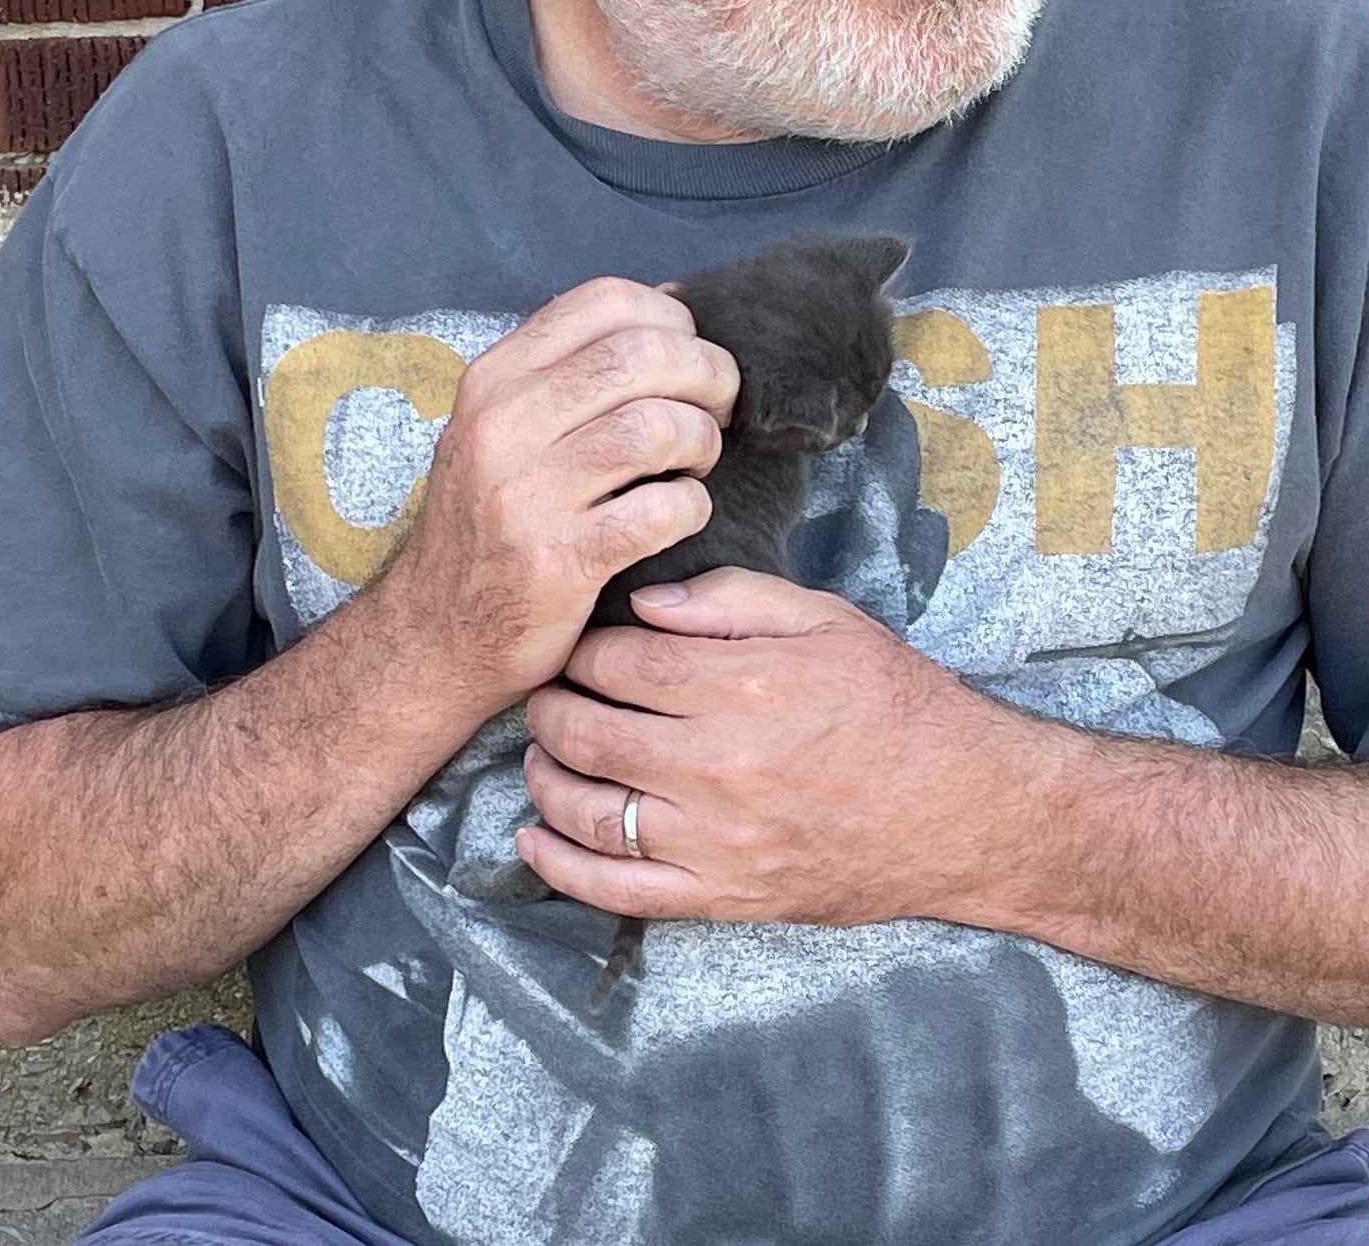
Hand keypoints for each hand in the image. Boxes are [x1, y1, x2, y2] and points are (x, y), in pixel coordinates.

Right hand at [387, 277, 739, 715]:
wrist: (435, 631)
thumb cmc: (490, 521)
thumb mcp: (502, 426)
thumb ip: (571, 368)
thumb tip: (673, 302)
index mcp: (495, 377)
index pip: (607, 299)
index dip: (674, 320)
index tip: (689, 357)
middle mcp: (503, 424)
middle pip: (645, 355)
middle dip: (709, 377)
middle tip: (718, 411)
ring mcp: (528, 494)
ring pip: (660, 428)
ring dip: (702, 444)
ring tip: (694, 466)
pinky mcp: (560, 560)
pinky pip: (664, 510)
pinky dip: (692, 509)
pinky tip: (679, 516)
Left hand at [518, 567, 1022, 927]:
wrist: (964, 810)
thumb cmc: (897, 704)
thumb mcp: (827, 620)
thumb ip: (729, 600)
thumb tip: (642, 603)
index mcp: (744, 688)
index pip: (617, 663)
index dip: (583, 651)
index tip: (580, 648)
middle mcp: (720, 767)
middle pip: (588, 734)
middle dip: (550, 707)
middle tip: (547, 693)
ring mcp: (719, 842)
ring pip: (590, 812)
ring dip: (545, 777)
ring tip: (542, 752)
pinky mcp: (726, 897)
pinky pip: (620, 892)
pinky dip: (561, 868)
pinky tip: (533, 839)